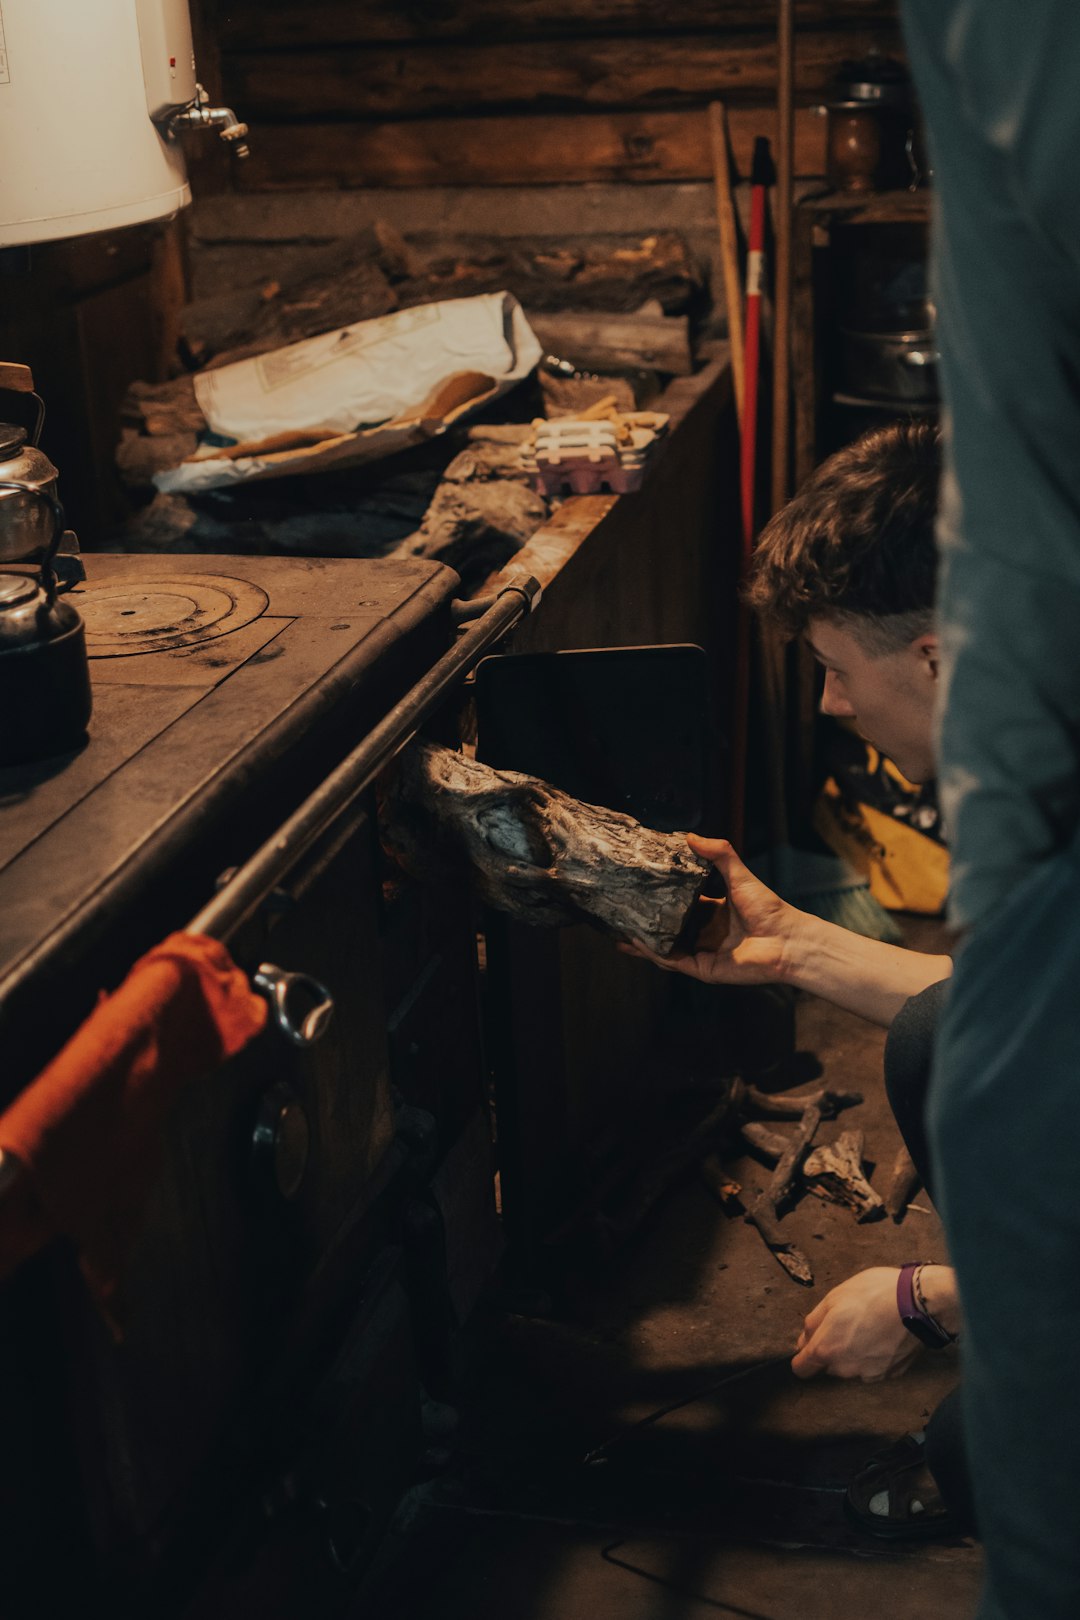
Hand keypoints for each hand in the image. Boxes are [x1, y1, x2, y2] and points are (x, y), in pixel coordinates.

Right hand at [620, 835, 797, 984]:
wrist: (786, 940)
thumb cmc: (768, 908)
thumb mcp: (738, 875)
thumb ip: (718, 854)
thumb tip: (690, 835)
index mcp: (712, 913)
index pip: (679, 906)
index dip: (659, 899)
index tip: (639, 889)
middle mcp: (704, 934)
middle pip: (667, 929)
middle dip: (645, 923)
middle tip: (620, 912)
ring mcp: (701, 952)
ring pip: (664, 948)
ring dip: (642, 941)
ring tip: (618, 932)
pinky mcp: (702, 968)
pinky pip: (672, 962)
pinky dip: (654, 953)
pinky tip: (636, 941)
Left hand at [791, 1267, 921, 1381]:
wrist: (917, 1302)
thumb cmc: (873, 1294)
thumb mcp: (834, 1297)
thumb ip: (814, 1322)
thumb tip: (804, 1339)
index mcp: (827, 1349)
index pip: (802, 1369)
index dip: (803, 1356)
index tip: (812, 1342)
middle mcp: (846, 1368)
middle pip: (829, 1365)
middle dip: (833, 1348)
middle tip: (847, 1322)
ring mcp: (870, 1374)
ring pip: (852, 1366)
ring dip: (855, 1353)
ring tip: (869, 1326)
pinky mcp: (891, 1374)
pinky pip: (874, 1367)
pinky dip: (876, 1355)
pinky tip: (884, 1335)